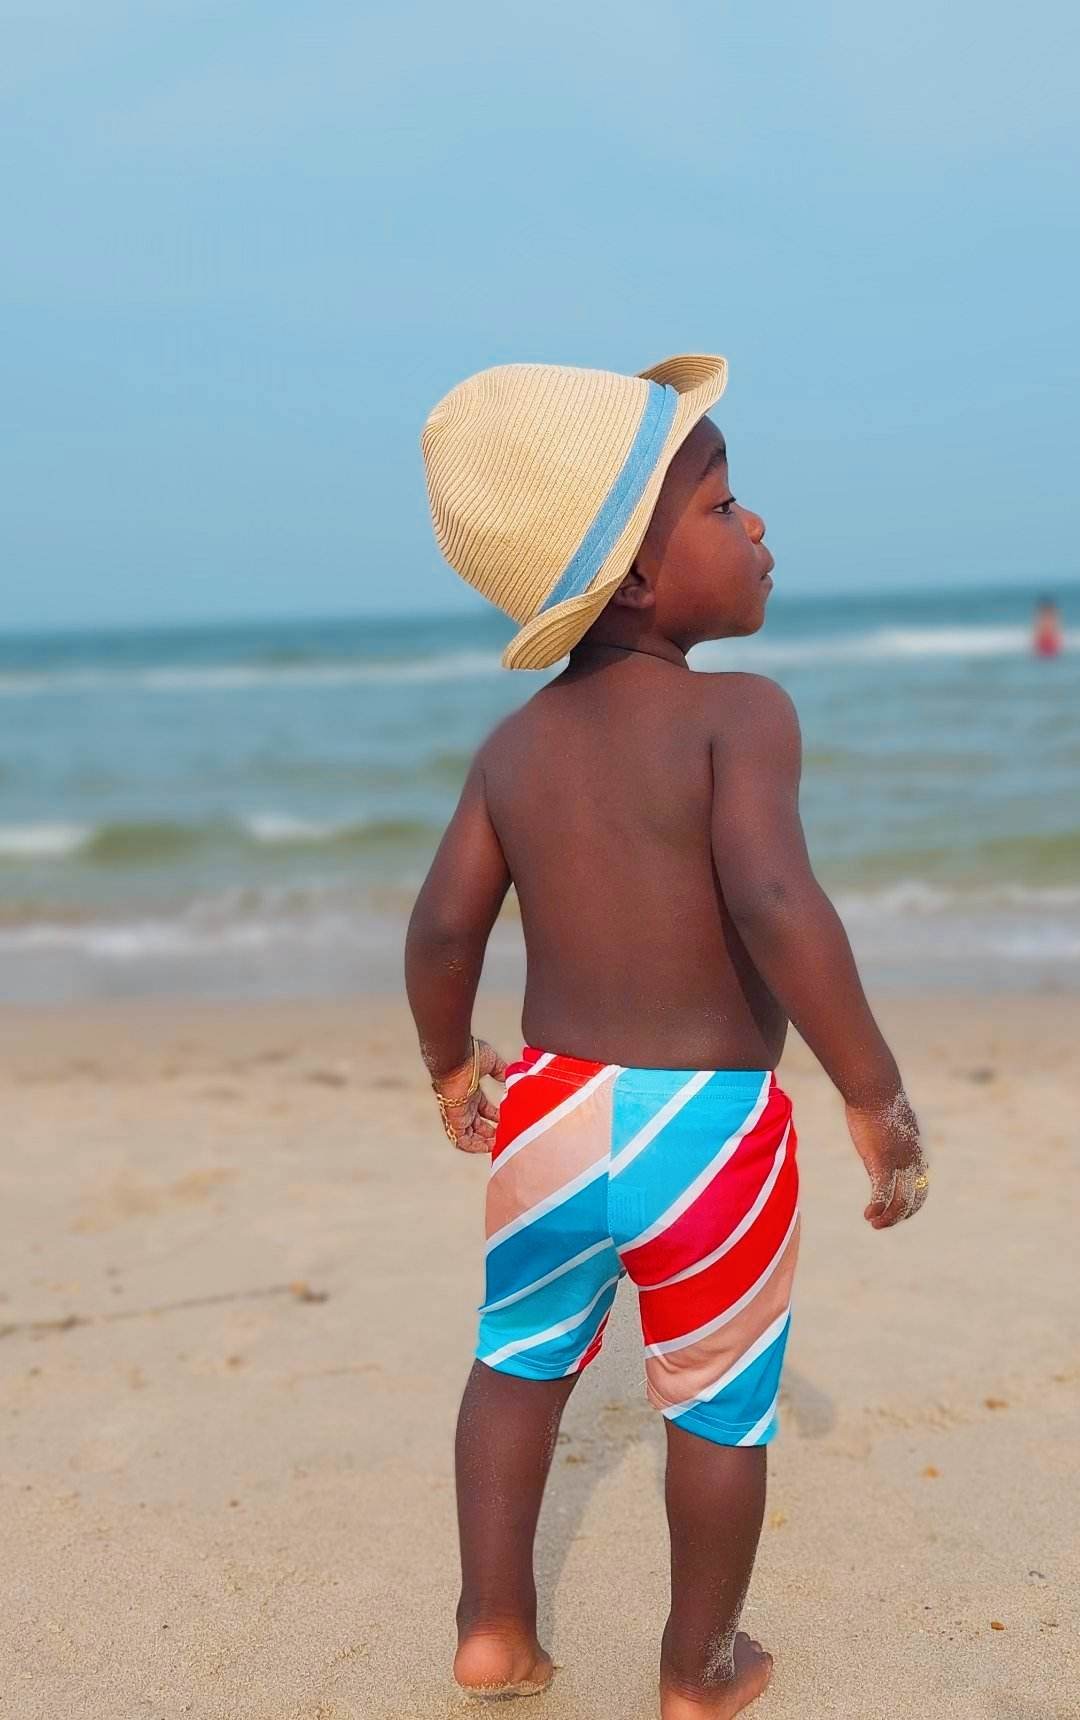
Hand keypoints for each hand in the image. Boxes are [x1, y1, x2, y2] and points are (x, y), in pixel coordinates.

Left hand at [433, 1038, 507, 1153]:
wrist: (455, 1057)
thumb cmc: (469, 1056)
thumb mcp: (491, 1062)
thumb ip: (501, 1070)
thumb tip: (510, 1076)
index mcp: (472, 1092)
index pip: (484, 1110)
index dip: (496, 1118)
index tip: (508, 1121)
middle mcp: (464, 1104)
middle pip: (477, 1125)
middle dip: (491, 1133)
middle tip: (504, 1137)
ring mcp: (458, 1112)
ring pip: (469, 1135)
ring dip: (483, 1142)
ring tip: (497, 1145)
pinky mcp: (454, 1119)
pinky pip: (461, 1140)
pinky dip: (474, 1146)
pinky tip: (487, 1146)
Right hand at [845, 1092, 928, 1227]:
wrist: (874, 1087)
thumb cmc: (878, 1096)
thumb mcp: (891, 1116)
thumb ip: (893, 1128)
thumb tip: (887, 1122)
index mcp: (915, 1150)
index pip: (922, 1186)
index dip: (913, 1204)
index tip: (897, 1211)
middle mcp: (912, 1159)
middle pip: (915, 1198)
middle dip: (900, 1215)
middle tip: (882, 1223)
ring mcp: (898, 1162)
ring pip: (900, 1201)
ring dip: (888, 1218)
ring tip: (874, 1222)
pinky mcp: (881, 1161)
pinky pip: (883, 1193)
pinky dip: (877, 1207)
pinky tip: (868, 1213)